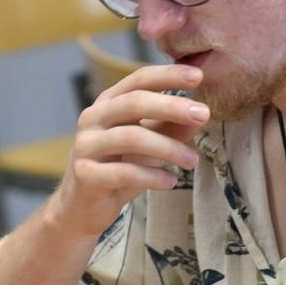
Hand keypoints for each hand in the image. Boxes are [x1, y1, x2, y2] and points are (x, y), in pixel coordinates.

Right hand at [51, 63, 210, 237]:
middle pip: (134, 102)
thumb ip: (170, 129)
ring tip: (192, 161)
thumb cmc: (118, 170)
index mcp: (107, 104)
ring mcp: (86, 146)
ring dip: (169, 148)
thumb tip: (201, 115)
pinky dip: (153, 176)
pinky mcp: (85, 175)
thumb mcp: (148, 146)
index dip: (168, 75)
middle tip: (203, 114)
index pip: (139, 80)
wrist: (81, 209)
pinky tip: (171, 181)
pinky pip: (125, 172)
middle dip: (172, 106)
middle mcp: (92, 119)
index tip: (198, 76)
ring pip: (132, 137)